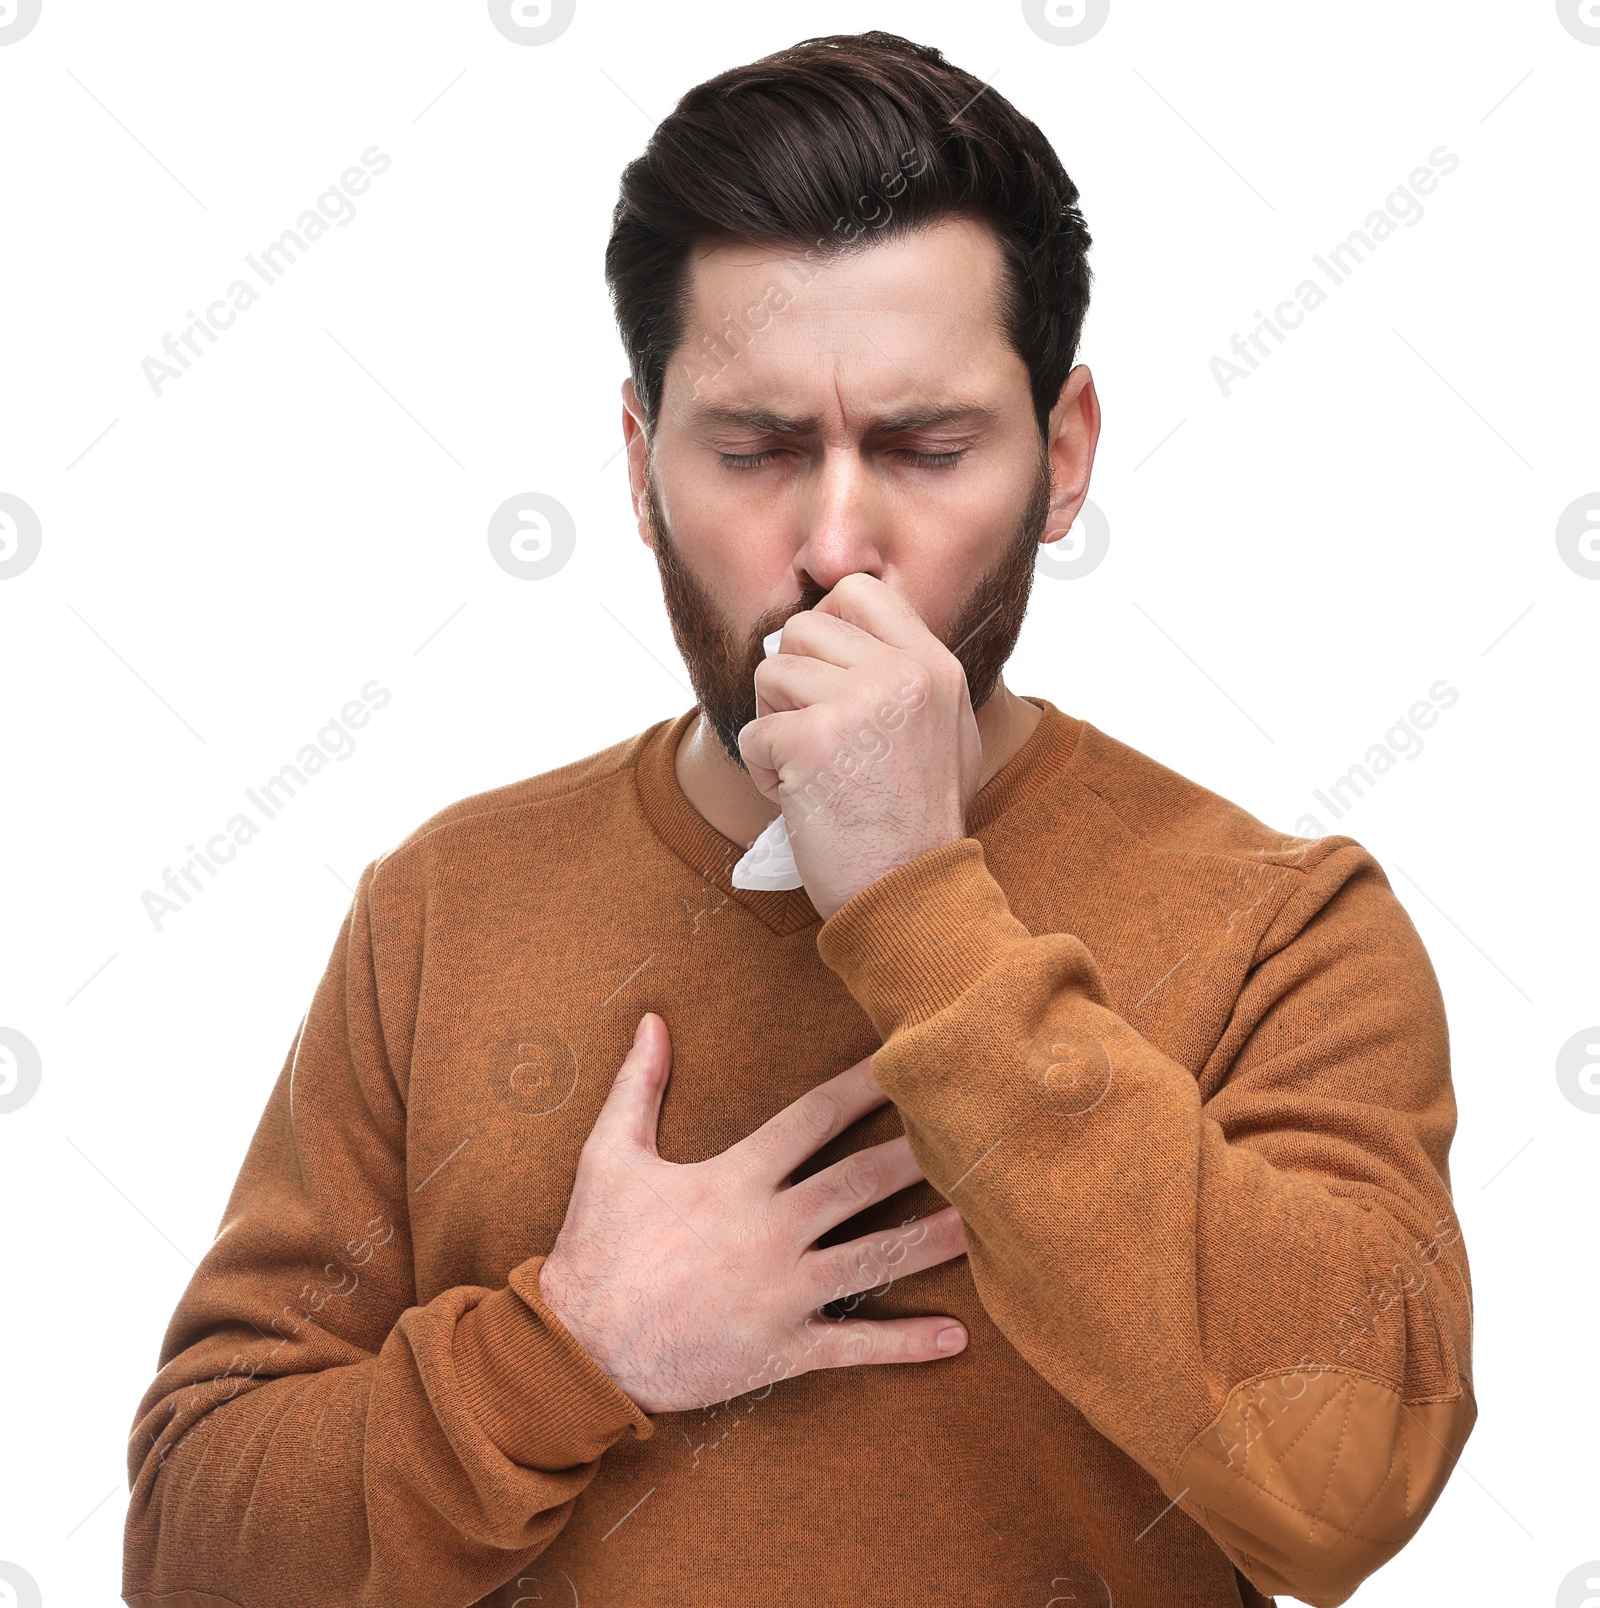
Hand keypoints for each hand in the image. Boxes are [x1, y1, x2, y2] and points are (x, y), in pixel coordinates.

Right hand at [537, 1013, 968, 1414]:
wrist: (578, 1349)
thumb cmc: (595, 1249)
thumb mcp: (608, 1156)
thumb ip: (639, 1086)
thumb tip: (652, 1020)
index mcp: (735, 1179)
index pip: (814, 1119)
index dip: (864, 1086)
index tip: (907, 1060)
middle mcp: (769, 1231)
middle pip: (860, 1182)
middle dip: (920, 1154)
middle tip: (975, 1133)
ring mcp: (782, 1293)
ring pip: (873, 1258)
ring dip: (932, 1239)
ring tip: (987, 1220)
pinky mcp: (782, 1348)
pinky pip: (854, 1346)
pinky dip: (906, 1342)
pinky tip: (954, 1336)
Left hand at [738, 572, 982, 919]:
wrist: (913, 894)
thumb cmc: (919, 824)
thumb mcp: (946, 732)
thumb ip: (907, 676)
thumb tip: (849, 635)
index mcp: (934, 665)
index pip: (859, 591)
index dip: (825, 626)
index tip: (824, 675)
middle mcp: (901, 673)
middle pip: (802, 629)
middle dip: (791, 683)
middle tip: (812, 735)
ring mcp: (858, 702)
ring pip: (769, 674)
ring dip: (774, 727)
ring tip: (809, 771)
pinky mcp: (814, 740)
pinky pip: (753, 732)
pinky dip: (764, 772)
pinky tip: (802, 801)